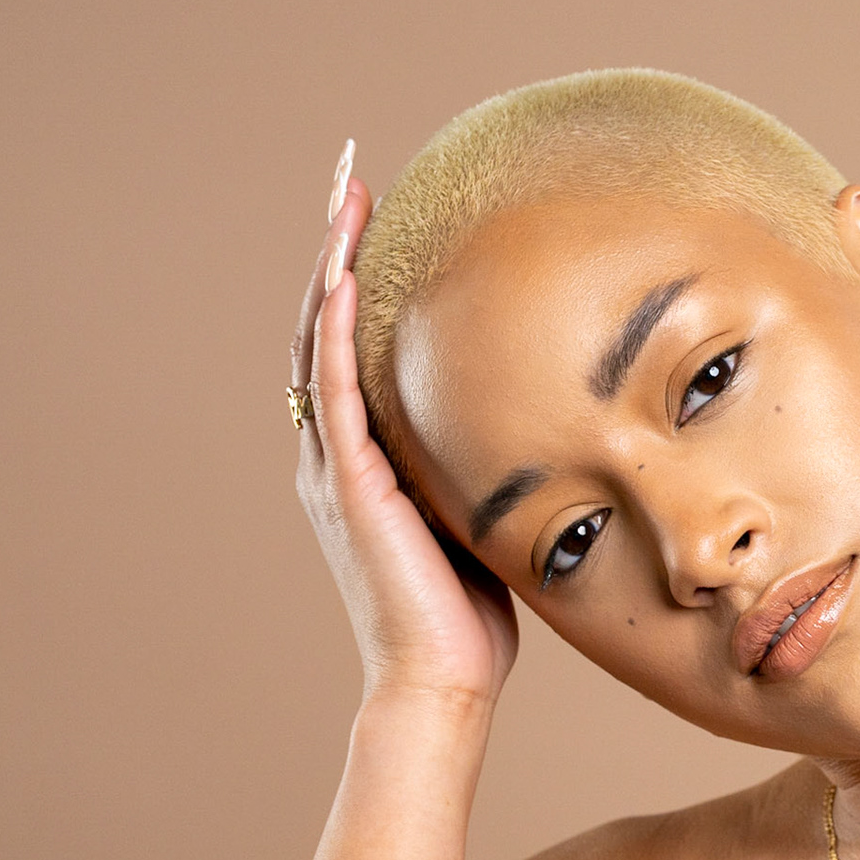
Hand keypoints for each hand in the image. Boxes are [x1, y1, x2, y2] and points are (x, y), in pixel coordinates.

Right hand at [292, 143, 518, 712]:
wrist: (440, 681)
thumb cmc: (468, 613)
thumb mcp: (479, 512)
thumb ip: (483, 461)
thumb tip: (541, 418)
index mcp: (364, 459)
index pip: (352, 347)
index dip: (358, 278)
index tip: (377, 215)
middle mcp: (336, 454)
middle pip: (323, 325)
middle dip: (337, 248)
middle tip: (349, 177)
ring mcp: (335, 467)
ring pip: (319, 342)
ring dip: (331, 265)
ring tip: (344, 197)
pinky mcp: (350, 485)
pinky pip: (334, 391)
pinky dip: (335, 331)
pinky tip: (346, 277)